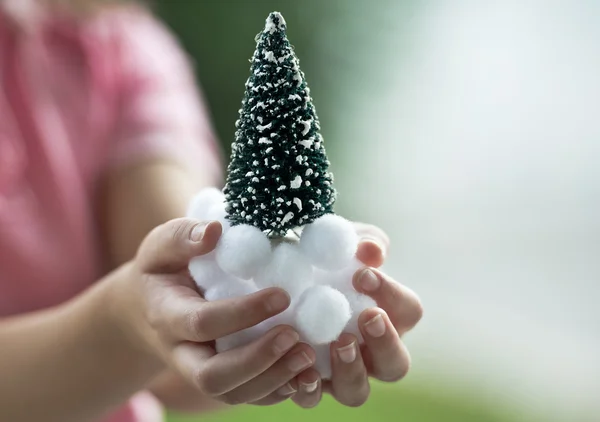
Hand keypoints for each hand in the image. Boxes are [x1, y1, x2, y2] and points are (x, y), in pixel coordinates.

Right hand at [113, 218, 316, 404]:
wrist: (147, 308)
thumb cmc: (161, 270)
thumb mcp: (161, 246)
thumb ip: (183, 236)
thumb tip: (216, 231)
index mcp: (167, 316)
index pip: (203, 323)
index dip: (243, 313)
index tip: (282, 295)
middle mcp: (182, 352)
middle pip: (213, 376)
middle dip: (257, 360)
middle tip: (295, 336)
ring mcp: (198, 371)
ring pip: (231, 393)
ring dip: (272, 379)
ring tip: (307, 355)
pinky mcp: (220, 380)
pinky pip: (245, 397)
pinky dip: (276, 391)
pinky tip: (303, 373)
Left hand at [289, 222, 422, 407]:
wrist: (269, 275)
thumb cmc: (318, 257)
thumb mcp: (340, 241)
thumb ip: (362, 242)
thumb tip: (372, 252)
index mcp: (385, 314)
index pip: (407, 311)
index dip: (392, 295)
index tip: (363, 275)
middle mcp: (368, 350)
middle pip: (396, 364)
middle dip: (385, 342)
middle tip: (367, 316)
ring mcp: (338, 371)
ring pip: (357, 391)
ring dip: (351, 370)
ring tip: (338, 343)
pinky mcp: (307, 382)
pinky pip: (312, 398)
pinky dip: (308, 388)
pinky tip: (299, 370)